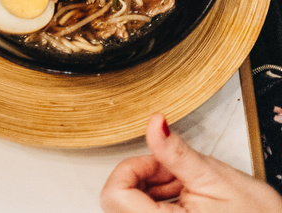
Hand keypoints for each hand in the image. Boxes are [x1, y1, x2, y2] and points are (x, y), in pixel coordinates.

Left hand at [100, 113, 281, 212]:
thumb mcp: (214, 177)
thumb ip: (176, 153)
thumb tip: (155, 123)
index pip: (114, 196)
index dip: (131, 170)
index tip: (154, 161)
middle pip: (119, 200)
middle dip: (145, 176)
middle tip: (175, 172)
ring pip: (131, 206)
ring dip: (152, 188)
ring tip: (185, 186)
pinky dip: (159, 200)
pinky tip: (183, 197)